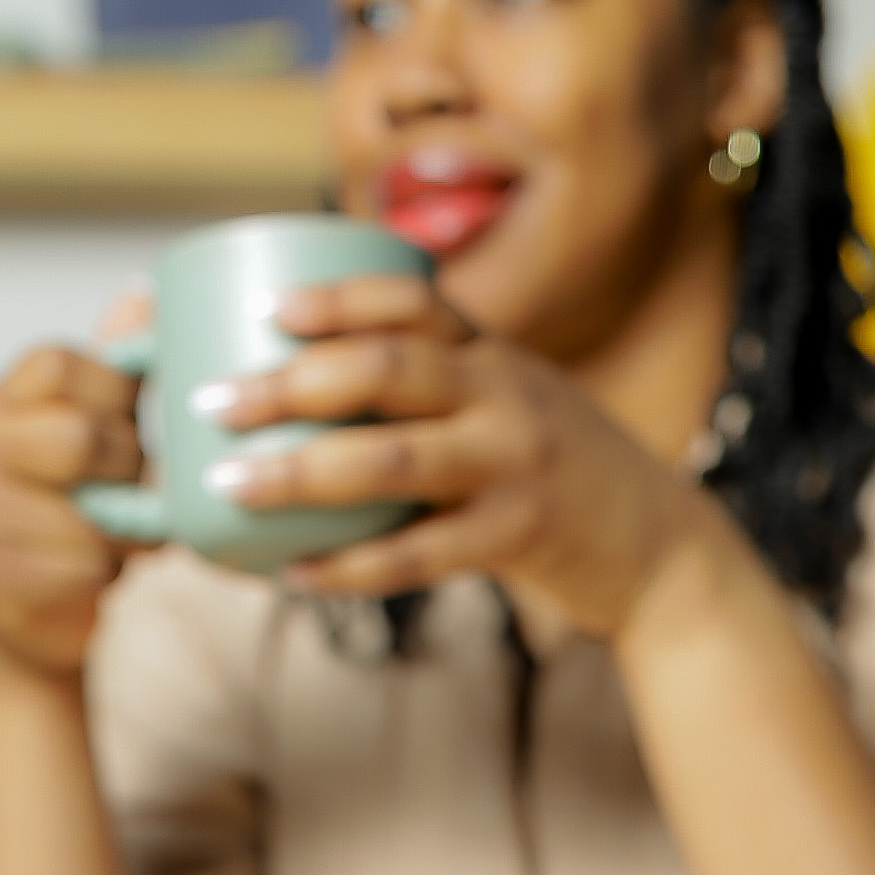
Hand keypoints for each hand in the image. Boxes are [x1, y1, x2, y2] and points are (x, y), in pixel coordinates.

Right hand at [0, 318, 147, 676]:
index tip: (125, 427)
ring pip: (88, 511)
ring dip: (120, 532)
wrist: (35, 620)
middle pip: (79, 437)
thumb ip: (114, 371)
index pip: (58, 363)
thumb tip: (147, 290)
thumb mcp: (93, 434)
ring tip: (109, 539)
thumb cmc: (77, 514)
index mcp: (0, 401)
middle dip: (126, 471)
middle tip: (127, 493)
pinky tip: (90, 577)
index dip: (112, 397)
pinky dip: (104, 576)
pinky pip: (81, 566)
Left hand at [194, 275, 719, 639]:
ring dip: (299, 473)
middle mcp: (505, 395)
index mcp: (497, 355)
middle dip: (287, 382)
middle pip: (385, 370)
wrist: (662, 550)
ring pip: (389, 460)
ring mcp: (513, 464)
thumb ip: (440, 392)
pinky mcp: (518, 536)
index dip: (336, 300)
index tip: (269, 311)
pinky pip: (416, 555)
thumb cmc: (563, 479)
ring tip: (228, 486)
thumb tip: (318, 394)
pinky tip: (295, 574)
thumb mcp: (516, 407)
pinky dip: (349, 567)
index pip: (411, 302)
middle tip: (211, 402)